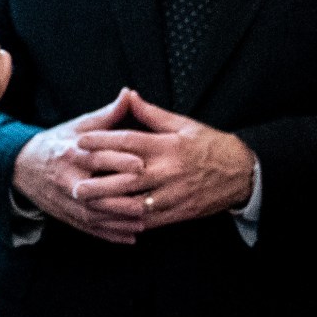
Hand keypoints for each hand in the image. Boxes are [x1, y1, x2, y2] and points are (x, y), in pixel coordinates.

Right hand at [11, 93, 147, 244]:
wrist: (21, 167)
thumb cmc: (57, 143)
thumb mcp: (78, 126)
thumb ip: (107, 115)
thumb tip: (129, 95)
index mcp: (70, 153)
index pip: (96, 158)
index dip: (118, 161)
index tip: (141, 164)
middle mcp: (66, 179)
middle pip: (94, 192)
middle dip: (119, 199)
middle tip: (146, 202)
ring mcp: (63, 199)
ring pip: (91, 214)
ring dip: (117, 221)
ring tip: (143, 222)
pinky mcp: (64, 214)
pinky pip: (87, 228)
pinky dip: (108, 234)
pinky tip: (130, 237)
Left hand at [70, 92, 257, 229]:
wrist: (243, 173)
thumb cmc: (210, 146)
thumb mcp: (184, 125)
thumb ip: (152, 114)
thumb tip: (128, 95)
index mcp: (168, 146)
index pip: (128, 141)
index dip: (101, 141)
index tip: (79, 142)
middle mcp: (169, 170)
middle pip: (127, 176)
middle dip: (98, 181)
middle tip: (73, 183)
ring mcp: (174, 194)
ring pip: (135, 202)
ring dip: (108, 205)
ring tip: (86, 204)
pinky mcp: (179, 211)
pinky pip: (149, 219)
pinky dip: (128, 221)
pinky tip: (110, 219)